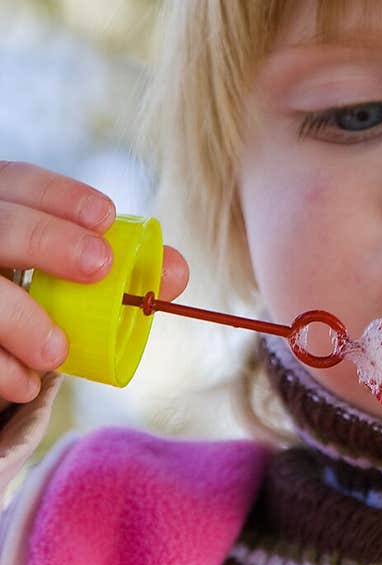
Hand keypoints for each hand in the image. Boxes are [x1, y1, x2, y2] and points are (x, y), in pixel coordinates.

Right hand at [0, 161, 188, 404]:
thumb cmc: (30, 288)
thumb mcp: (65, 269)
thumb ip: (121, 266)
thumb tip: (178, 273)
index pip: (19, 181)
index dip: (61, 195)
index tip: (107, 217)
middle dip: (48, 240)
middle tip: (99, 267)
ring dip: (20, 319)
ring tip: (58, 352)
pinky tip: (26, 383)